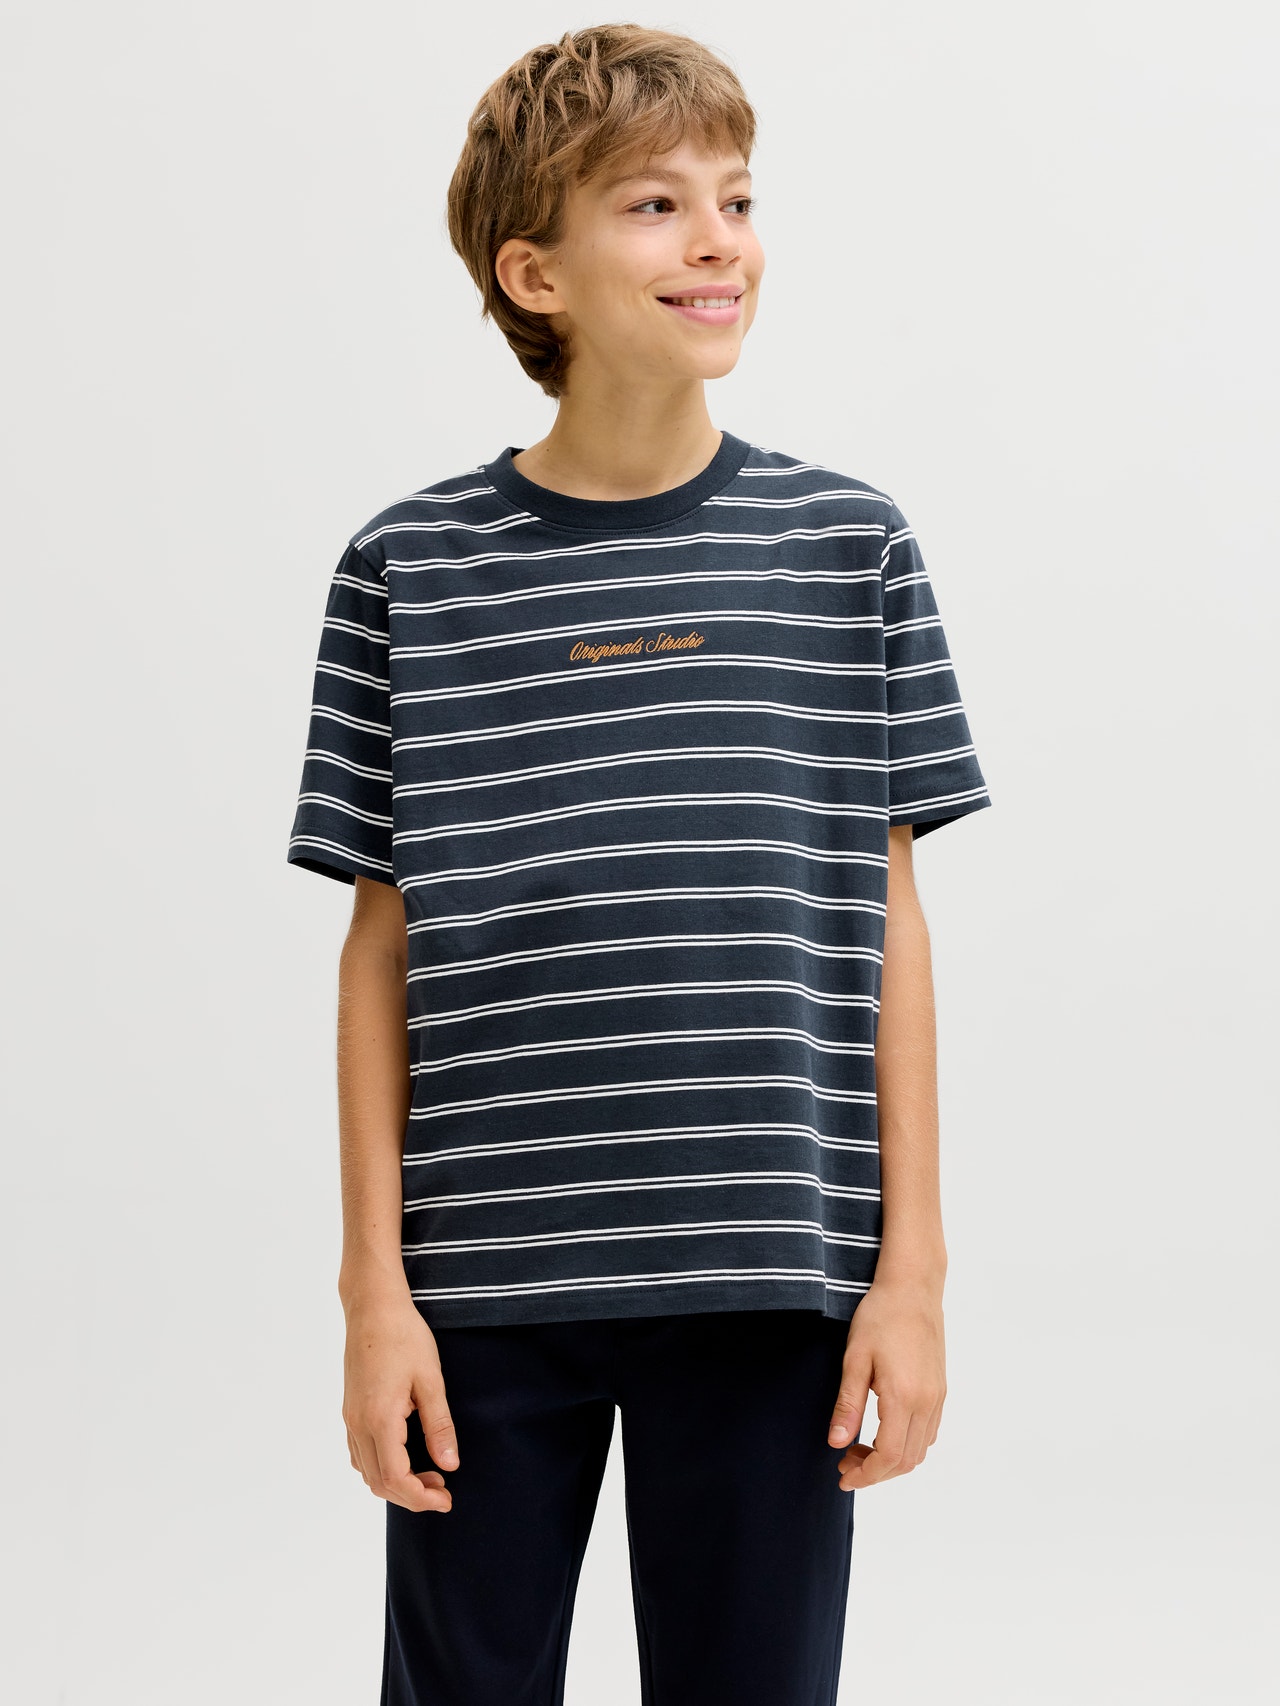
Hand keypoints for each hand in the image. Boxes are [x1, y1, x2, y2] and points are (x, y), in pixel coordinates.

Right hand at [341, 1287, 459, 1511]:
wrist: (372, 1307)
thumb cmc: (404, 1336)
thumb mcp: (430, 1379)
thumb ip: (439, 1425)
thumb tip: (449, 1465)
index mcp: (379, 1418)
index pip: (395, 1478)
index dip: (420, 1497)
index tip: (446, 1499)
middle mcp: (358, 1424)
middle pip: (378, 1482)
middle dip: (411, 1495)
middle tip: (443, 1489)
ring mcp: (350, 1418)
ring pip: (366, 1471)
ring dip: (395, 1483)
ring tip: (429, 1474)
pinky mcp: (350, 1410)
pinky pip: (360, 1453)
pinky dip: (381, 1467)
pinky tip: (404, 1456)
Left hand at [826, 1276, 945, 1490]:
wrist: (913, 1288)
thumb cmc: (879, 1317)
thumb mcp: (855, 1359)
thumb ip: (848, 1405)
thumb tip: (836, 1444)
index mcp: (904, 1396)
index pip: (889, 1456)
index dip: (867, 1474)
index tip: (843, 1476)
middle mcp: (927, 1402)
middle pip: (907, 1460)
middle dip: (875, 1472)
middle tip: (844, 1463)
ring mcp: (938, 1397)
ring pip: (920, 1450)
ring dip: (891, 1461)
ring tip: (859, 1449)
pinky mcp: (940, 1390)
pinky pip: (928, 1433)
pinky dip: (906, 1446)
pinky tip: (883, 1433)